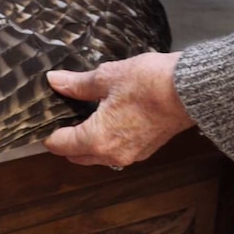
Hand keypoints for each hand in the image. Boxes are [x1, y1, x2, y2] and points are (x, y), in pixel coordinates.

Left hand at [43, 52, 194, 167]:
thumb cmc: (148, 83)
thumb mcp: (106, 77)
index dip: (47, 132)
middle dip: (65, 140)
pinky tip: (107, 119)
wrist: (190, 90)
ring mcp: (131, 155)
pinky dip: (105, 140)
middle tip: (60, 116)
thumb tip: (54, 81)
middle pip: (76, 155)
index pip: (60, 144)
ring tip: (82, 116)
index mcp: (96, 139)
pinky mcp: (146, 149)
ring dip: (86, 142)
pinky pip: (115, 151)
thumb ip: (77, 84)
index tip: (43, 118)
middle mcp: (112, 154)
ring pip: (97, 156)